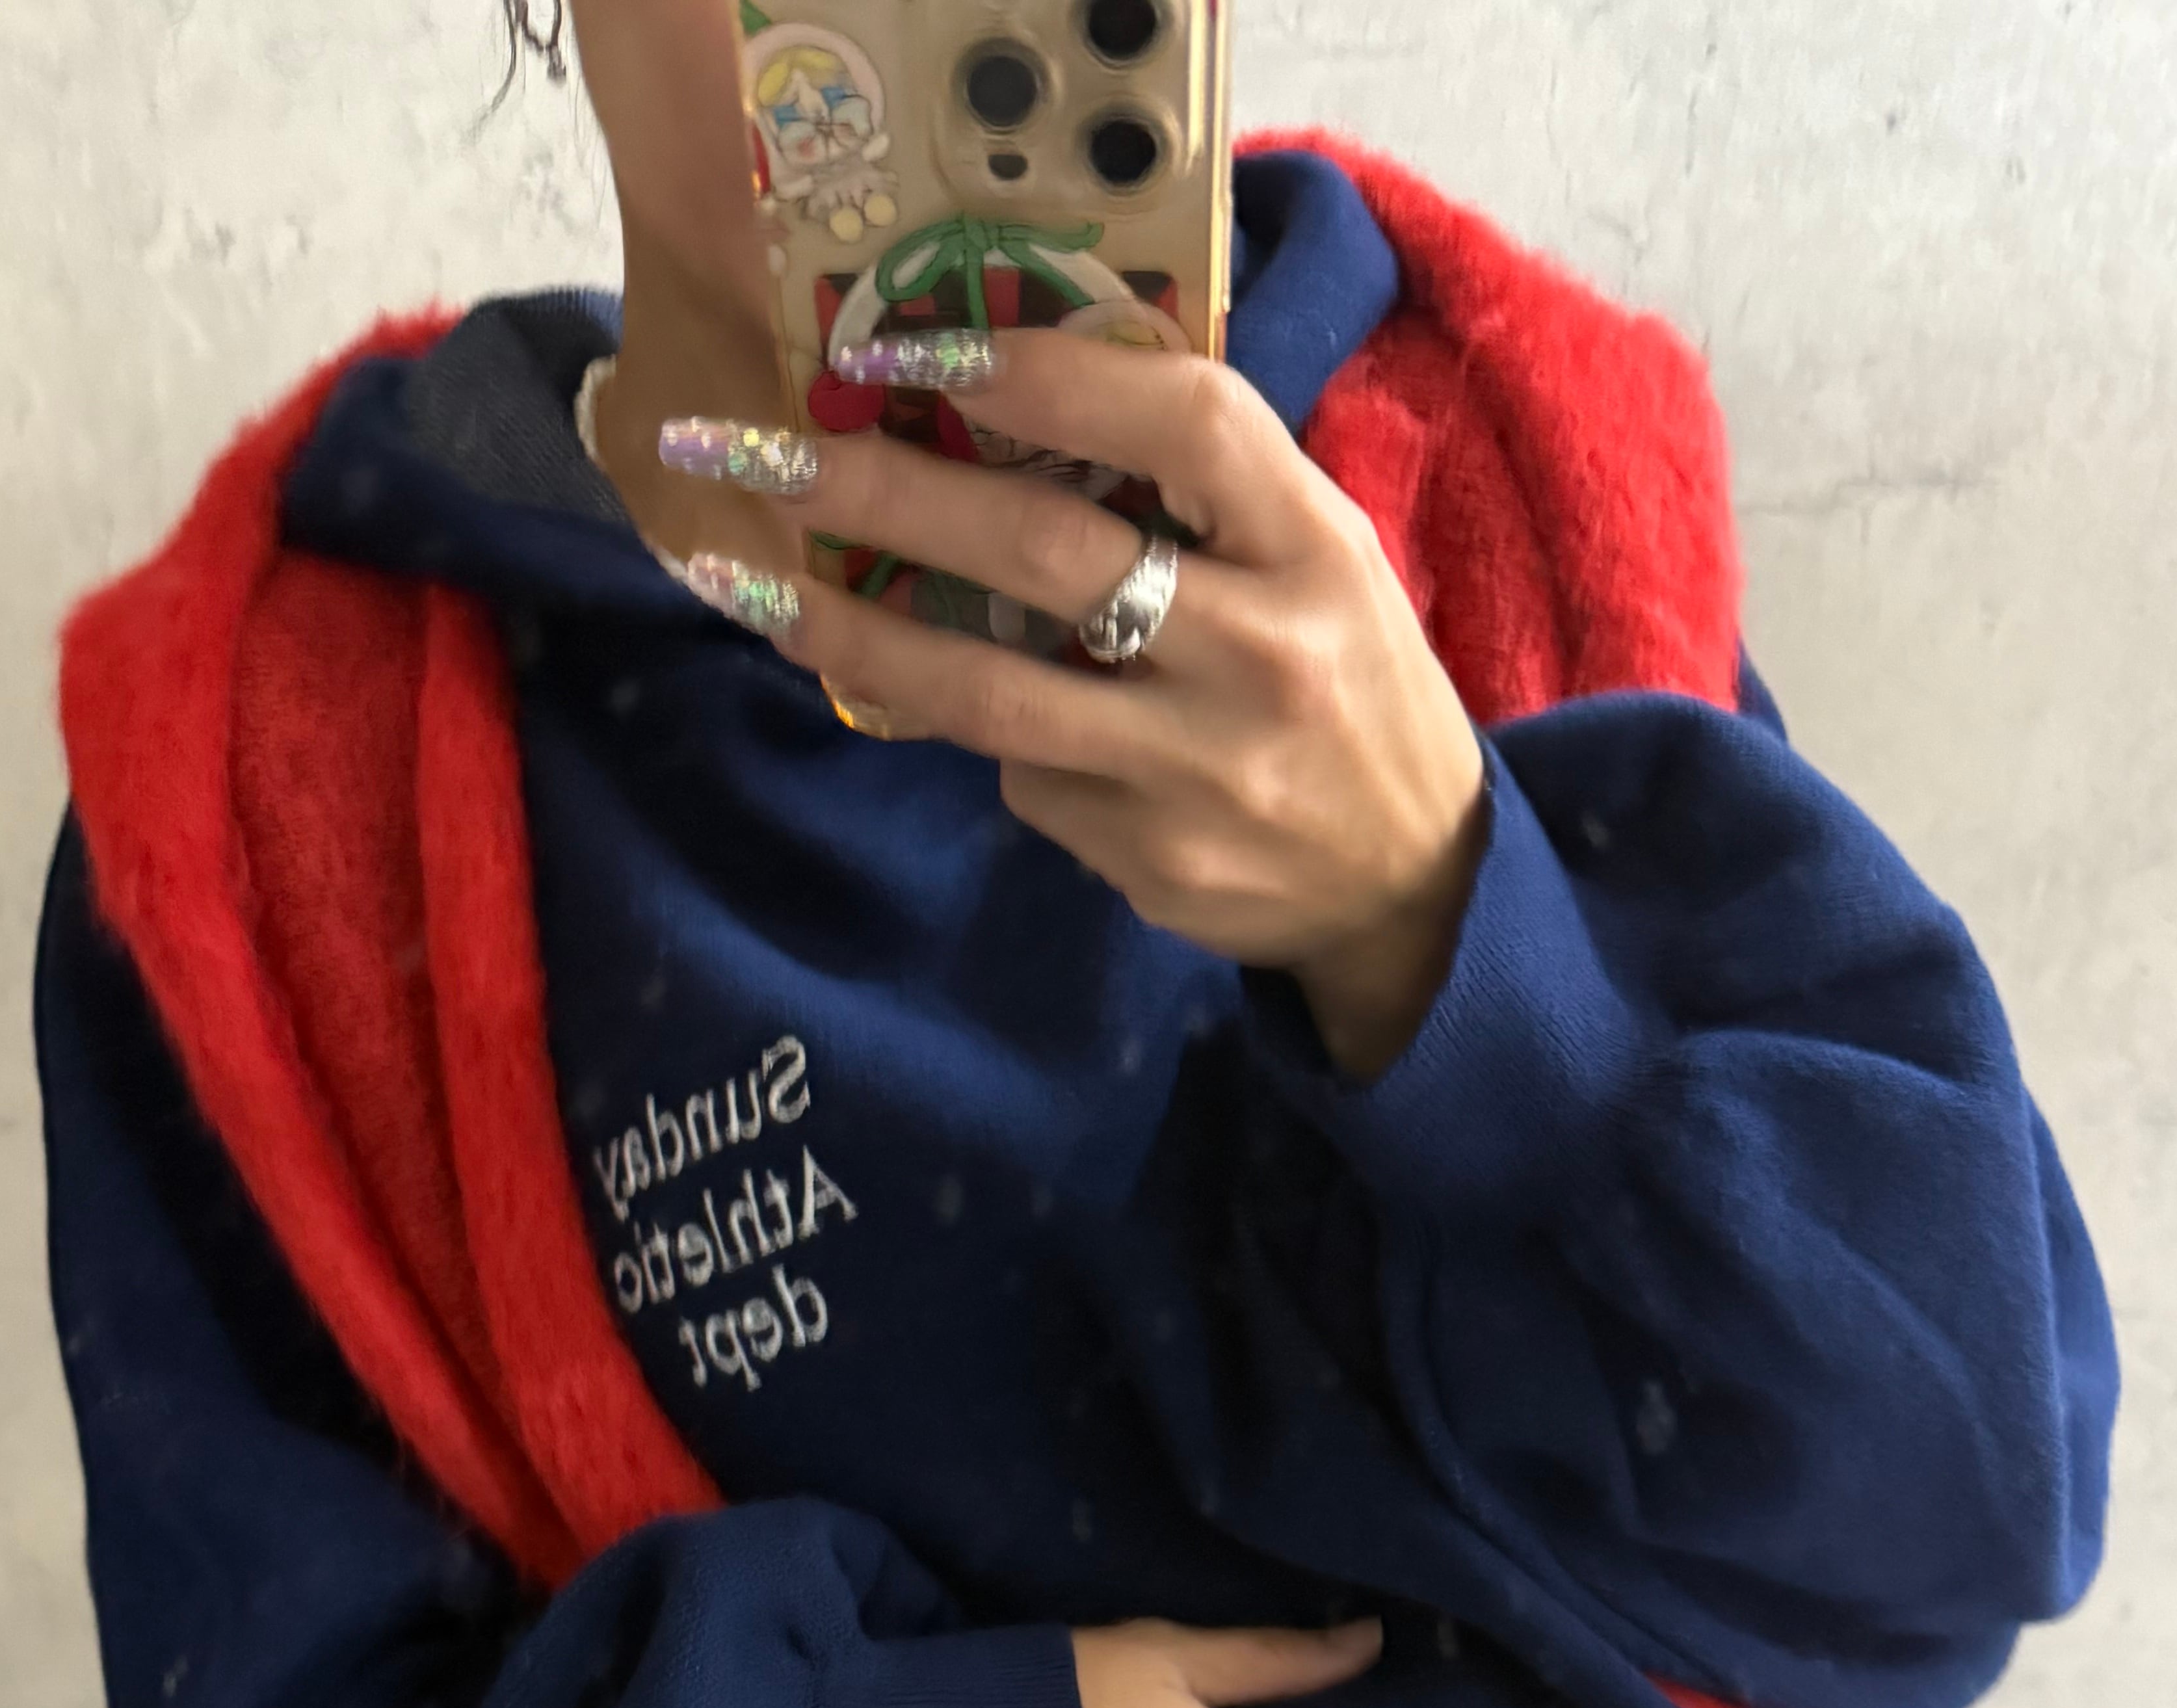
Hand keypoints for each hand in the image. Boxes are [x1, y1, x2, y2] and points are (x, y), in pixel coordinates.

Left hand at [662, 332, 1490, 1076]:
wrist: (1413, 883)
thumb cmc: (1344, 685)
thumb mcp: (1318, 562)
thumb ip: (1199, 494)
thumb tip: (1006, 413)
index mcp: (1317, 548)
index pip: (1183, 422)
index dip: (1048, 376)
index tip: (923, 355)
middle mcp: (1264, 656)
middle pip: (1049, 552)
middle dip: (892, 496)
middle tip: (774, 459)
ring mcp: (1202, 772)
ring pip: (996, 694)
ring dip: (864, 639)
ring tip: (763, 595)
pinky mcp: (1155, 862)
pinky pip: (1030, 787)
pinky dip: (998, 748)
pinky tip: (1002, 734)